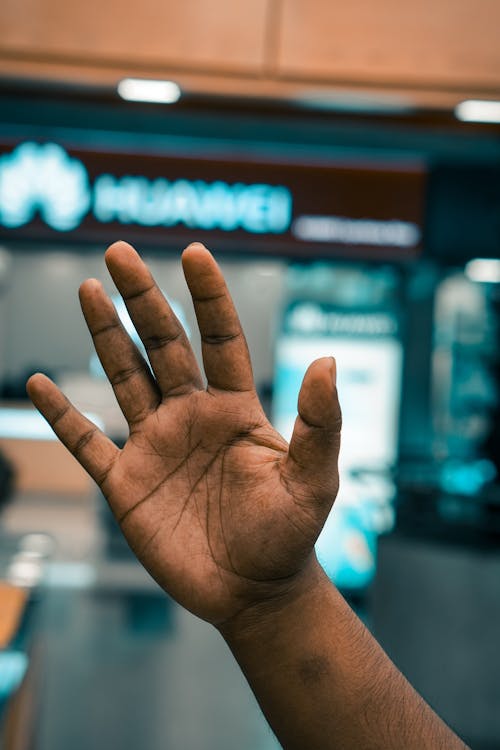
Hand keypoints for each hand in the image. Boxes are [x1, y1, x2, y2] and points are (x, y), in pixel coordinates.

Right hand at [27, 242, 340, 626]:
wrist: (254, 592)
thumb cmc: (290, 535)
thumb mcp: (314, 479)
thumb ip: (320, 423)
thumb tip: (327, 360)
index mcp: (236, 408)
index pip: (221, 338)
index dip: (208, 296)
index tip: (193, 253)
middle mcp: (192, 416)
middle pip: (163, 345)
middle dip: (142, 298)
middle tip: (119, 251)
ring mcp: (155, 446)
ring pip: (124, 378)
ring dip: (106, 335)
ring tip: (88, 289)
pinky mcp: (126, 483)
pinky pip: (86, 442)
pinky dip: (62, 415)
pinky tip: (40, 384)